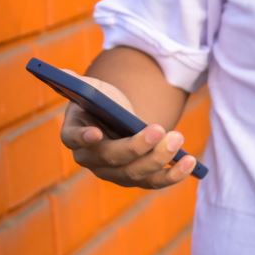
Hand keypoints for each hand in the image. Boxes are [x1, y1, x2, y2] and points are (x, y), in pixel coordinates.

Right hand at [57, 73, 196, 188]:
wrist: (119, 118)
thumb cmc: (103, 102)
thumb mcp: (91, 88)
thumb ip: (78, 82)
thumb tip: (64, 72)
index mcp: (74, 135)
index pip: (73, 139)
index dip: (83, 138)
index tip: (96, 133)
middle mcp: (91, 159)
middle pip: (111, 158)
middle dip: (136, 146)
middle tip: (159, 129)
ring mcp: (113, 173)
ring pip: (135, 173)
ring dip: (159, 158)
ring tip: (177, 138)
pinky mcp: (137, 178)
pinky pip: (154, 182)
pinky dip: (173, 174)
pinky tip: (191, 162)